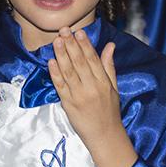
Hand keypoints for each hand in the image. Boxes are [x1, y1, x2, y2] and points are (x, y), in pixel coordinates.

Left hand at [48, 27, 124, 152]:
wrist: (105, 136)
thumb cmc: (110, 111)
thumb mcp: (114, 87)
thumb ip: (109, 66)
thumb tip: (110, 45)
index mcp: (103, 82)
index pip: (93, 59)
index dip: (85, 45)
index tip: (79, 32)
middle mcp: (91, 87)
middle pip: (79, 62)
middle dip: (71, 44)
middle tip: (64, 30)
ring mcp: (79, 96)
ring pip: (69, 71)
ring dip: (61, 55)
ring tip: (56, 41)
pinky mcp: (69, 104)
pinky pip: (61, 86)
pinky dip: (55, 73)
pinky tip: (51, 62)